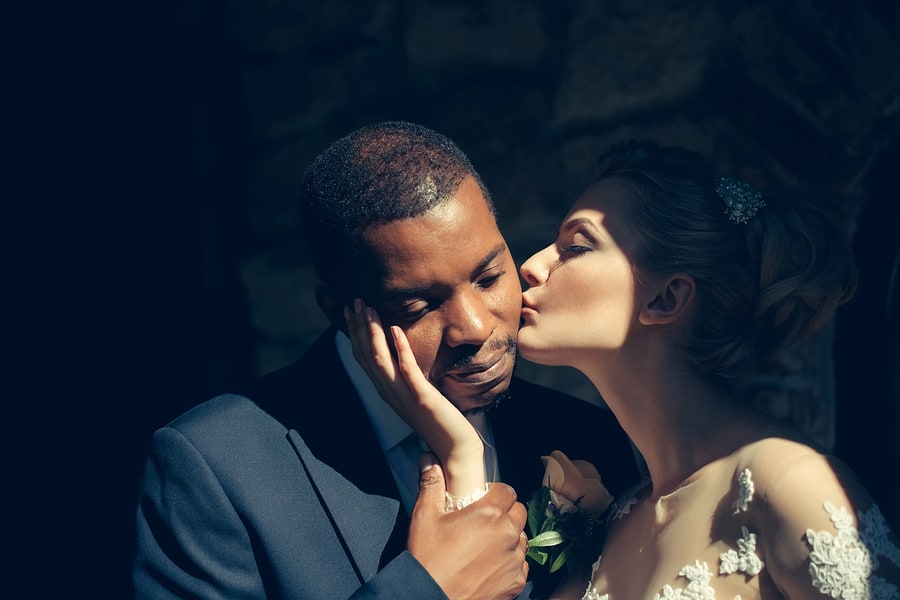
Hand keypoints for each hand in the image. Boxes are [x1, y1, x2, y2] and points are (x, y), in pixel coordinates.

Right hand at [345, 299, 484, 496]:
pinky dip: (400, 348)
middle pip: (366, 355)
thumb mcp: (417, 393)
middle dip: (359, 326)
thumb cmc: (439, 421)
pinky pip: (407, 369)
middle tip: (356, 301)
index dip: (356, 333)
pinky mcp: (422, 397)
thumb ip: (406, 376)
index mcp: (387, 390)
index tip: (353, 310)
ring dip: (373, 332)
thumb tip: (402, 354)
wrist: (454, 449)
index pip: (364, 357)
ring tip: (370, 309)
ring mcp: (403, 395)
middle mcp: (390, 392)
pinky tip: (396, 329)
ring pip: (379, 360)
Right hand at [409, 453, 528, 599]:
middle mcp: (508, 535)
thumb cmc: (428, 559)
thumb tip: (428, 459)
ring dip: (509, 537)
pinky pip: (521, 565)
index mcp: (490, 514)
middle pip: (518, 513)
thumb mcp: (425, 517)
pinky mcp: (516, 583)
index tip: (481, 500)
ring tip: (487, 544)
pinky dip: (510, 562)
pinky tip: (490, 565)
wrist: (430, 598)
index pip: (507, 490)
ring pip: (521, 539)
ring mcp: (514, 560)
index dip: (494, 492)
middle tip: (484, 521)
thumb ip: (431, 484)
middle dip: (505, 513)